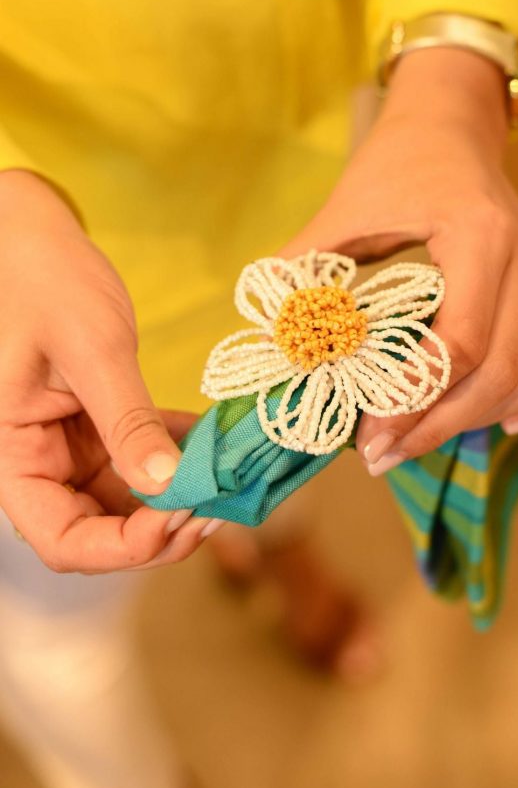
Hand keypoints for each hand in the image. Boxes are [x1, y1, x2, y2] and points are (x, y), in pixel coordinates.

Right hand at [0, 171, 209, 572]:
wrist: (36, 239)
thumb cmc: (45, 281)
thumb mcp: (91, 349)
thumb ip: (126, 420)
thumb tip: (168, 486)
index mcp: (14, 456)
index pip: (62, 538)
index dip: (122, 547)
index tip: (180, 517)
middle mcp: (41, 462)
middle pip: (100, 531)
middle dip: (161, 529)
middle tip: (219, 504)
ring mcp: (73, 446)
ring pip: (129, 500)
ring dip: (179, 497)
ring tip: (227, 476)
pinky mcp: (101, 425)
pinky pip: (143, 458)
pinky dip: (179, 457)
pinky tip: (215, 442)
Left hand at [281, 47, 517, 473]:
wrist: (450, 131)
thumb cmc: (396, 169)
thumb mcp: (345, 210)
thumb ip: (305, 268)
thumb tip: (269, 340)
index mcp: (478, 236)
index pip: (459, 342)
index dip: (413, 397)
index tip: (367, 432)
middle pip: (497, 373)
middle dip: (435, 426)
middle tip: (382, 454)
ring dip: (475, 423)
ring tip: (415, 442)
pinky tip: (511, 422)